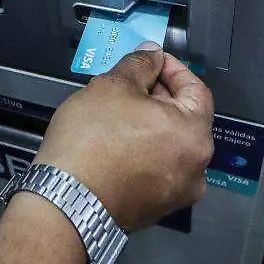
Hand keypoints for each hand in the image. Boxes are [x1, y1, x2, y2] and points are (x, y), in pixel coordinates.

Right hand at [34, 45, 214, 230]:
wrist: (66, 202)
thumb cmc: (93, 139)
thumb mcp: (113, 86)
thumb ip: (140, 64)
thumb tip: (152, 55)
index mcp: (196, 135)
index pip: (197, 90)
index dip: (172, 68)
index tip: (150, 60)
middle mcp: (197, 168)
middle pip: (184, 119)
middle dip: (158, 96)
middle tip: (128, 83)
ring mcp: (177, 193)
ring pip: (169, 145)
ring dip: (148, 124)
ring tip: (116, 111)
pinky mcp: (155, 208)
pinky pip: (155, 168)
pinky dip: (142, 150)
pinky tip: (114, 141)